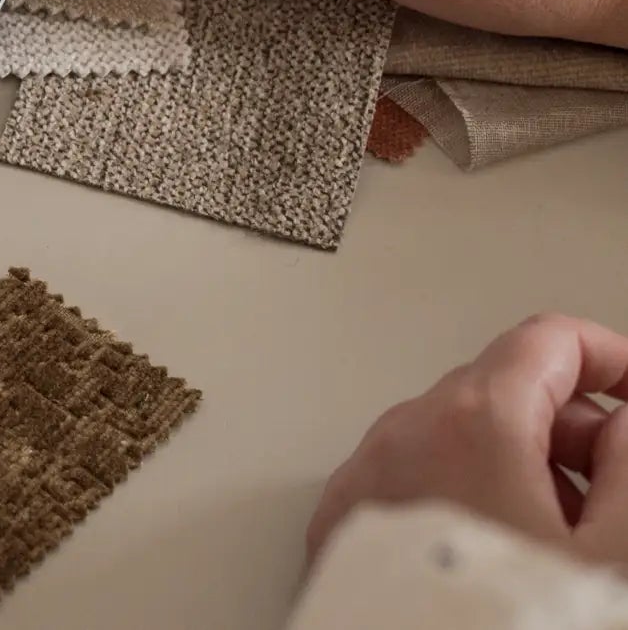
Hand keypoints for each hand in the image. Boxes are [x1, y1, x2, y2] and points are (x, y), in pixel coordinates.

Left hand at [309, 315, 627, 571]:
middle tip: (613, 484)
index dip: (607, 358)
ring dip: (516, 463)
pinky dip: (460, 493)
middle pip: (498, 387)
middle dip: (567, 423)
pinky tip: (500, 556)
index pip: (544, 340)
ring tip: (560, 538)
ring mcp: (363, 481)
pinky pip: (410, 480)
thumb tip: (622, 420)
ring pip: (451, 436)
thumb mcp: (616, 547)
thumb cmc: (519, 627)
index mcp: (473, 422)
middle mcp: (402, 435)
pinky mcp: (341, 528)